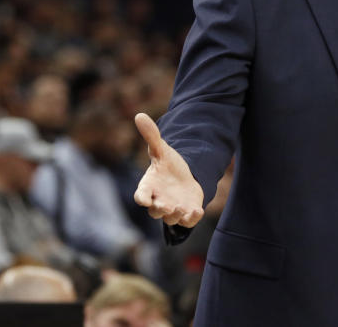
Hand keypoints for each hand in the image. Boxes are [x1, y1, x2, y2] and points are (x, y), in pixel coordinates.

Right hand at [132, 112, 204, 227]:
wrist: (185, 177)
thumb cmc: (168, 166)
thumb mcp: (161, 150)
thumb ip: (151, 136)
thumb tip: (139, 115)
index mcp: (149, 187)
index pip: (141, 195)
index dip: (142, 198)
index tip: (143, 199)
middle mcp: (159, 201)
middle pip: (155, 211)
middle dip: (160, 209)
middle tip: (167, 206)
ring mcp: (173, 209)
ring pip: (171, 219)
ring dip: (175, 215)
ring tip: (181, 208)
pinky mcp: (187, 213)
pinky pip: (188, 222)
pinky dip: (192, 218)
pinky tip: (197, 211)